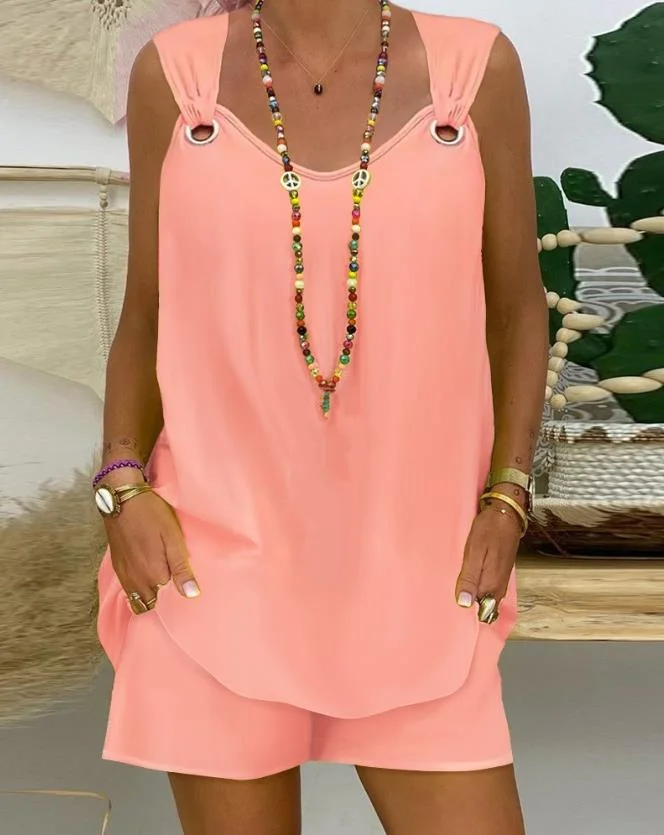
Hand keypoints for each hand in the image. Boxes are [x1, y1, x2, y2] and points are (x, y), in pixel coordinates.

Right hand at [105, 488, 200, 606]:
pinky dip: (138, 589)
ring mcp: (124, 575)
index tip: (186, 592)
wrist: (122, 499)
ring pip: (138, 599)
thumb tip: (192, 595)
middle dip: (161, 603)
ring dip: (149, 597)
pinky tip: (148, 576)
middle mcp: (136, 581)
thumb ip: (181, 568)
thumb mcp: (173, 538)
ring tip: (163, 585)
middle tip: (175, 590)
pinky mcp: (118, 568)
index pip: (166, 603)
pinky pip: (129, 589)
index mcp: (153, 576)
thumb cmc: (152, 515)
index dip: (176, 599)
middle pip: (150, 605)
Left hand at [455, 499, 521, 612]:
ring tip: (456, 584)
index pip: (477, 612)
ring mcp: (501, 580)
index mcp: (490, 585)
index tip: (450, 603)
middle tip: (450, 591)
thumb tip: (463, 603)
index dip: (463, 608)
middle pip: (482, 607)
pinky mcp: (500, 573)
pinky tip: (467, 577)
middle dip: (467, 602)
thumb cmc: (489, 529)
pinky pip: (487, 587)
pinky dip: (477, 585)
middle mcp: (498, 587)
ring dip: (471, 593)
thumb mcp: (474, 552)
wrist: (506, 514)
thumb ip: (469, 579)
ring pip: (484, 597)